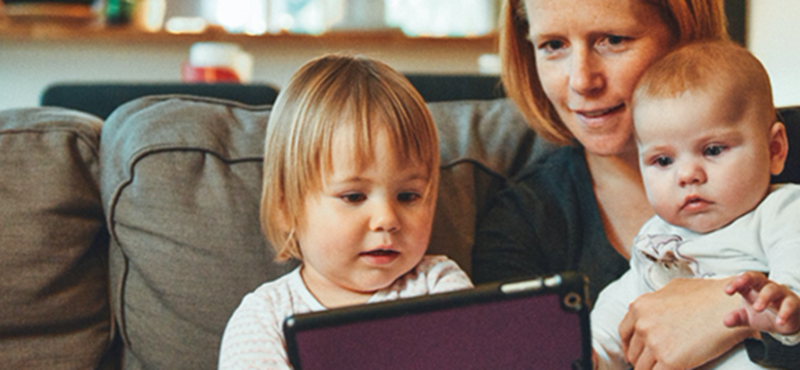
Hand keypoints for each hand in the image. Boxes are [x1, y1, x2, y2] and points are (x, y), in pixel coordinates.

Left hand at [619, 277, 755, 369]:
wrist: (732, 307)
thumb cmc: (708, 296)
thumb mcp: (673, 289)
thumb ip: (656, 301)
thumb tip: (650, 312)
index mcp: (640, 307)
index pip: (624, 333)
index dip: (630, 345)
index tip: (635, 353)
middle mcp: (643, 324)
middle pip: (633, 352)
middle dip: (642, 359)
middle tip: (653, 364)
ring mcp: (655, 342)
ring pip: (642, 367)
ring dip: (651, 369)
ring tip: (662, 367)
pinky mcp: (670, 360)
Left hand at [724, 271, 799, 334]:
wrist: (788, 322)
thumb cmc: (765, 314)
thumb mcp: (749, 317)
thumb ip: (738, 317)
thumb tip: (726, 321)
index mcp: (752, 288)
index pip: (742, 281)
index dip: (735, 283)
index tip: (727, 291)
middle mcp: (766, 287)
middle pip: (757, 277)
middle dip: (747, 279)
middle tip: (739, 286)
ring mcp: (781, 293)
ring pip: (773, 289)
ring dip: (764, 297)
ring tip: (757, 308)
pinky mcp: (793, 303)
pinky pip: (789, 304)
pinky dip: (784, 312)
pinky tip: (779, 321)